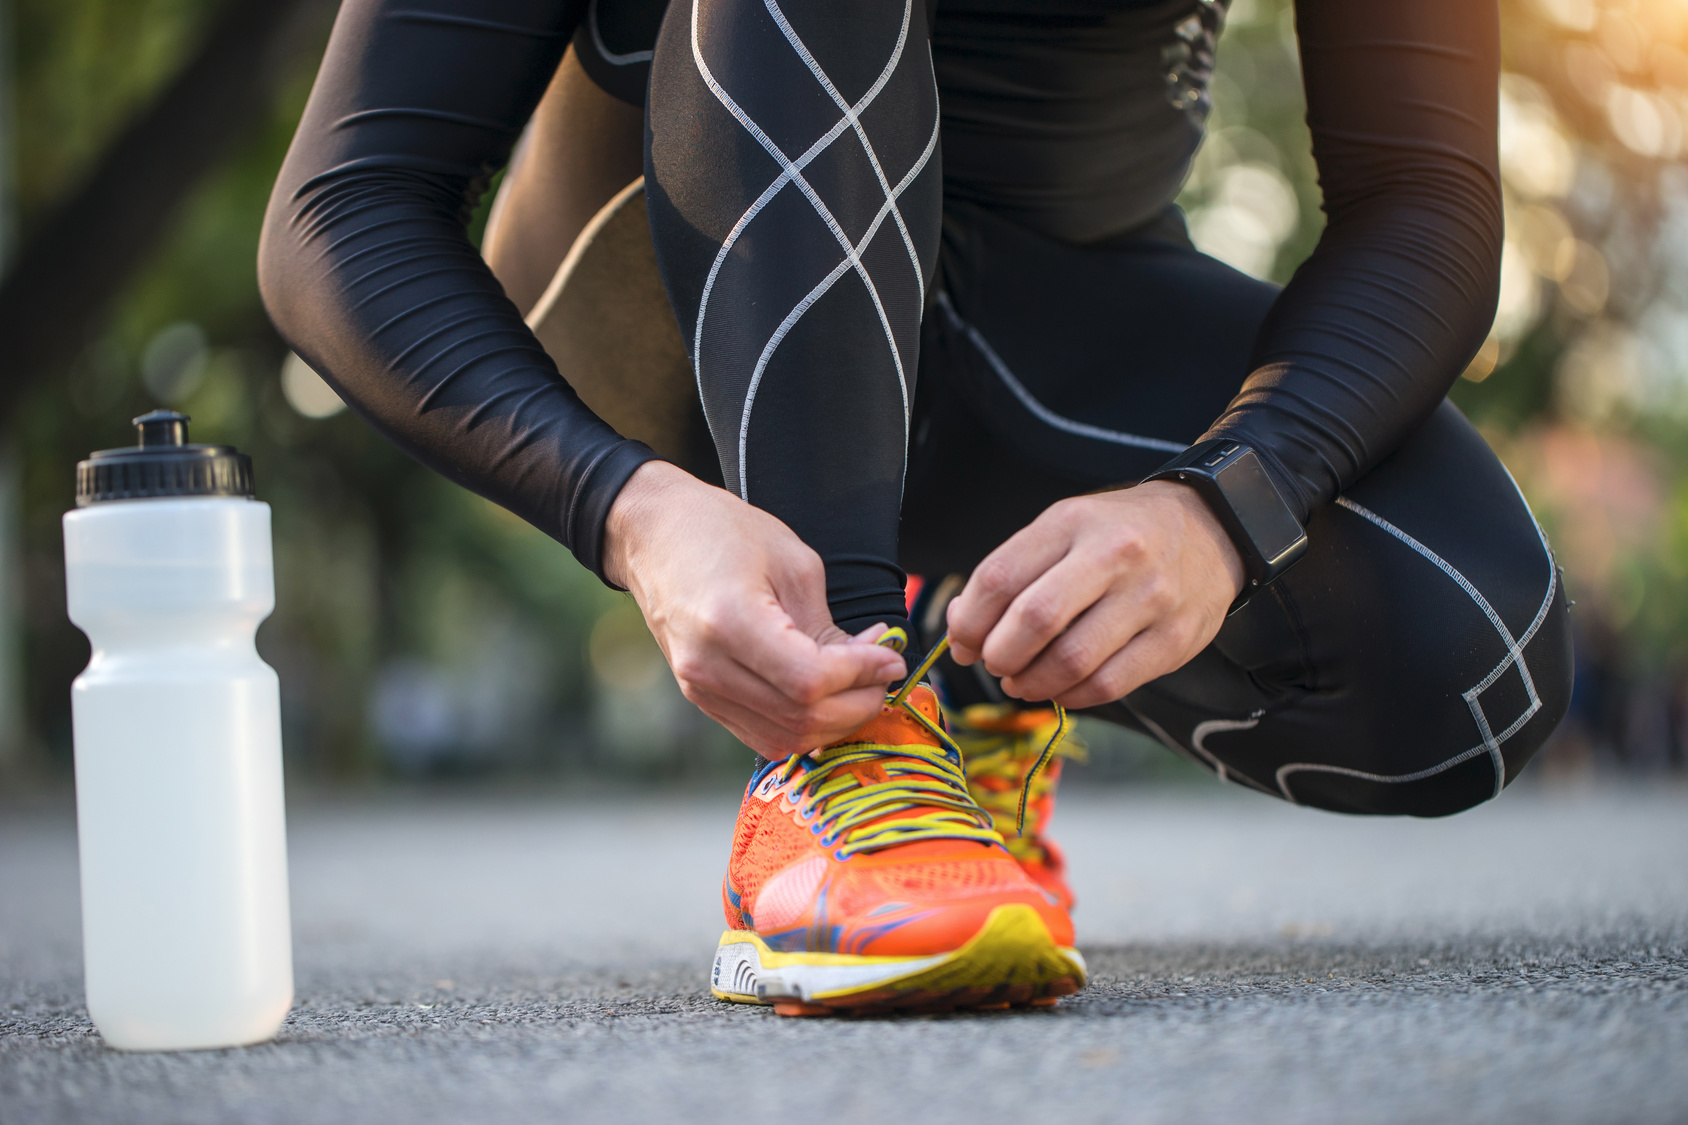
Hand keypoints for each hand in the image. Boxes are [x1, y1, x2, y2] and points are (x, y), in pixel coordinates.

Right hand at [602, 461, 905, 757]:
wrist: (653, 536)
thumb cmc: (721, 531)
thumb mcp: (792, 564)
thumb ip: (829, 625)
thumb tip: (872, 662)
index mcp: (729, 622)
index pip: (810, 681)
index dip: (861, 676)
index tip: (891, 657)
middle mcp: (707, 666)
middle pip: (800, 717)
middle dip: (857, 703)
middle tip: (884, 673)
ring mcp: (699, 689)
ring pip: (784, 737)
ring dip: (835, 721)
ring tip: (861, 684)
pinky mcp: (702, 698)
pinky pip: (763, 734)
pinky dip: (805, 725)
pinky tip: (828, 697)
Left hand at [945, 481, 1245, 708]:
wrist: (1212, 529)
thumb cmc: (1121, 533)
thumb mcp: (1063, 527)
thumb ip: (1012, 573)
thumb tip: (962, 628)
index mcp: (1074, 521)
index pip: (1001, 577)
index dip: (969, 621)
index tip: (963, 640)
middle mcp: (1115, 555)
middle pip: (1035, 620)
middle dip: (999, 655)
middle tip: (994, 663)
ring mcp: (1151, 599)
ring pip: (1071, 661)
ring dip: (1031, 683)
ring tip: (1021, 680)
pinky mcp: (1175, 640)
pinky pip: (1108, 685)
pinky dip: (1071, 696)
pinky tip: (1060, 688)